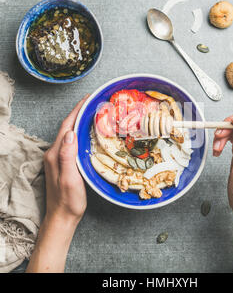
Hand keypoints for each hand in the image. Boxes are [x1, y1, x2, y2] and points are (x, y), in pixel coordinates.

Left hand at [27, 95, 89, 272]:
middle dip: (79, 113)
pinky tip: (88, 133)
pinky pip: (71, 142)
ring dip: (79, 121)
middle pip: (67, 127)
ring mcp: (57, 158)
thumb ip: (67, 156)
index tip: (87, 99)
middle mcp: (54, 153)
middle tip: (94, 104)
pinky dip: (79, 133)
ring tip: (93, 114)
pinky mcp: (62, 162)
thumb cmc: (68, 201)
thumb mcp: (70, 179)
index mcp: (55, 154)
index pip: (66, 127)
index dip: (76, 111)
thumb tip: (70, 133)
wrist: (62, 217)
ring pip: (69, 134)